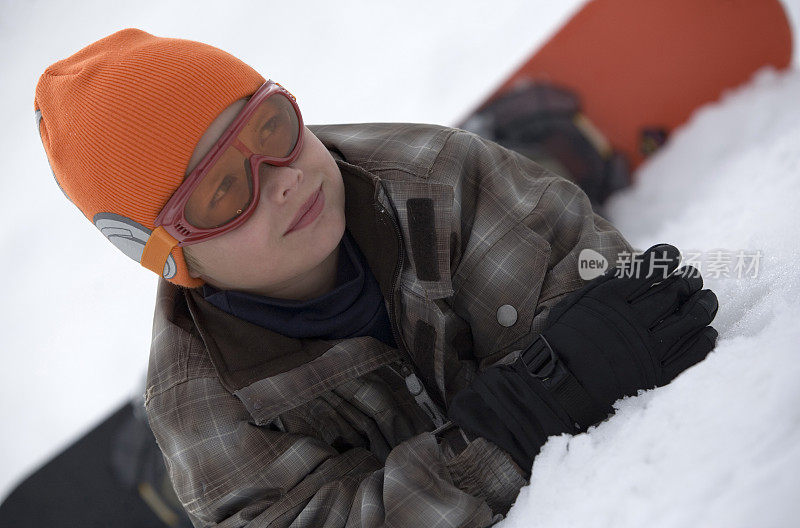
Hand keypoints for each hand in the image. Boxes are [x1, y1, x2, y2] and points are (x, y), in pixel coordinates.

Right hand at [523, 243, 718, 424]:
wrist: (560, 388)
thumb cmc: (563, 342)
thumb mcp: (575, 303)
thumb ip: (605, 284)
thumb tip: (635, 266)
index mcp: (610, 299)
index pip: (650, 269)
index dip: (667, 257)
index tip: (672, 255)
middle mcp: (632, 321)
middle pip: (675, 291)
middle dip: (688, 280)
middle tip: (692, 277)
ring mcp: (648, 349)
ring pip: (691, 319)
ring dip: (704, 304)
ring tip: (707, 298)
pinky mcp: (658, 375)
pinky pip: (694, 353)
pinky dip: (706, 338)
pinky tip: (707, 330)